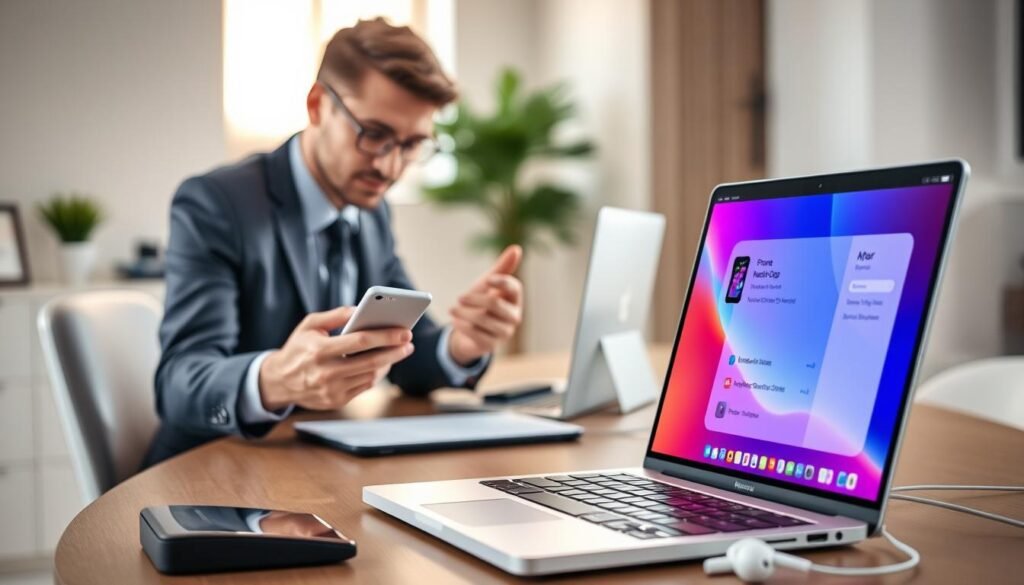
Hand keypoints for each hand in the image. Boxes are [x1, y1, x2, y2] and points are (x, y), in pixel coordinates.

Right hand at [258, 307, 414, 410]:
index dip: (385, 336)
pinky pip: (364, 387)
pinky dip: (376, 374)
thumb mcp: (309, 325)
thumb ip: (335, 316)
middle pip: (370, 362)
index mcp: (318, 351)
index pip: (360, 342)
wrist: (278, 381)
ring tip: (398, 351)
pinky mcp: (336, 401)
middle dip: (394, 352)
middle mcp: (325, 373)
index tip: (404, 331)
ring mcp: (331, 390)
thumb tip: (359, 309)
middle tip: (409, 343)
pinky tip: (383, 363)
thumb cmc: (297, 348)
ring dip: (388, 363)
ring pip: (370, 376)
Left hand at [449, 245, 523, 364]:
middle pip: (495, 303)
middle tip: (459, 297)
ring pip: (482, 318)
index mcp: (515, 299)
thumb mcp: (488, 284)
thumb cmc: (481, 302)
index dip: (502, 282)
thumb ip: (502, 268)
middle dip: (474, 298)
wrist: (469, 330)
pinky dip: (462, 325)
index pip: (515, 288)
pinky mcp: (492, 345)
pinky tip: (456, 321)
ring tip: (452, 309)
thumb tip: (517, 248)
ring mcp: (505, 332)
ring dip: (463, 313)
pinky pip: (475, 332)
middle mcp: (514, 316)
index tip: (488, 280)